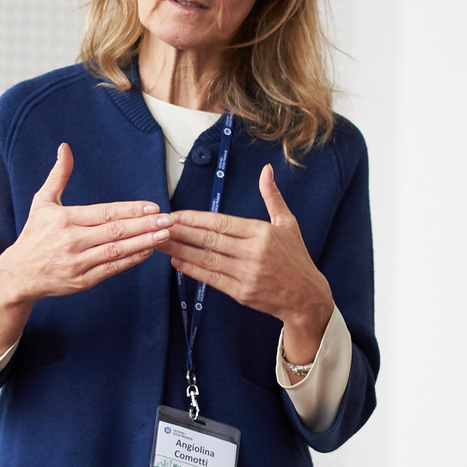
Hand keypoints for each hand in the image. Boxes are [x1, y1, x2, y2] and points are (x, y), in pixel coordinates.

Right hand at [0, 144, 169, 368]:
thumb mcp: (42, 202)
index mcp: (64, 219)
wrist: (18, 275)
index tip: (152, 206)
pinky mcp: (82, 281)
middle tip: (168, 220)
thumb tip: (65, 148)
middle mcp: (72, 241)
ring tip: (164, 235)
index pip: (104, 213)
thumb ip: (58, 175)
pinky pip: (111, 269)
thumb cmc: (34, 236)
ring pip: (116, 251)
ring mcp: (78, 263)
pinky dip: (131, 261)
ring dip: (143, 243)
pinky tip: (148, 252)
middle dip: (145, 225)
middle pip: (115, 232)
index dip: (130, 210)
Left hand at [160, 165, 334, 361]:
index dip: (195, 219)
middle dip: (180, 232)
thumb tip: (266, 170)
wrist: (307, 297)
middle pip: (209, 240)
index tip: (175, 215)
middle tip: (159, 226)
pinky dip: (192, 270)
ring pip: (206, 259)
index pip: (221, 222)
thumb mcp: (288, 224)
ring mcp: (247, 274)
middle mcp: (253, 252)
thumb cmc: (296, 258)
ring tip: (160, 243)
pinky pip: (212, 279)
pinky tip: (177, 262)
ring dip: (180, 250)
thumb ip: (272, 197)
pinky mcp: (242, 293)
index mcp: (262, 232)